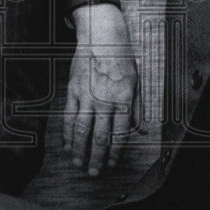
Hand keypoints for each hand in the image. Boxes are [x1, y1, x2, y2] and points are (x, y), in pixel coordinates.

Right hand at [64, 3, 138, 175]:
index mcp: (123, 100)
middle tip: (94, 173)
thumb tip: (141, 131)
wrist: (101, 37)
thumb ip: (137, 110)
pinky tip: (68, 144)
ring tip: (78, 163)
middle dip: (96, 158)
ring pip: (81, 130)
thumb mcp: (136, 83)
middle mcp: (104, 101)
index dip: (115, 153)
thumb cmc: (121, 60)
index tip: (111, 164)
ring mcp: (86, 96)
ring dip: (79, 150)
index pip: (119, 134)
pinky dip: (67, 133)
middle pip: (99, 137)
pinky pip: (69, 116)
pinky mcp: (73, 90)